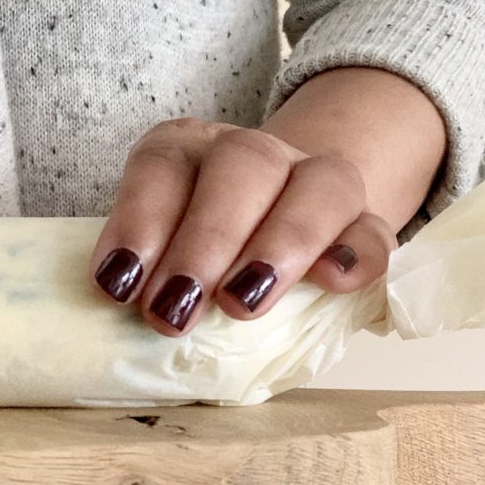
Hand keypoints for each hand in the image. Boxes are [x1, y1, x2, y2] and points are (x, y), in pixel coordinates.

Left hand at [88, 117, 398, 336]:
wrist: (271, 234)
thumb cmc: (196, 261)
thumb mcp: (158, 259)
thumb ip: (145, 278)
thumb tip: (112, 333)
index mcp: (189, 151)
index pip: (164, 164)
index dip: (138, 220)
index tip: (117, 285)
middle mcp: (254, 154)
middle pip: (242, 165)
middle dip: (205, 239)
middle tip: (175, 310)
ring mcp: (316, 181)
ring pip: (317, 185)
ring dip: (280, 243)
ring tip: (242, 304)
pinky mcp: (365, 222)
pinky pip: (373, 229)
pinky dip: (355, 254)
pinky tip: (333, 283)